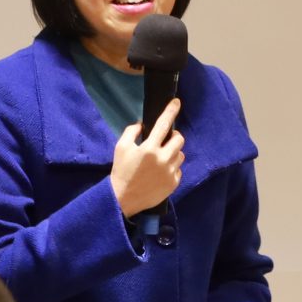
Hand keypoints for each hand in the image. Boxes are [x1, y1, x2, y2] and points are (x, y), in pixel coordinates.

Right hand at [109, 98, 184, 216]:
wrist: (123, 198)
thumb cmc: (121, 171)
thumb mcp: (121, 148)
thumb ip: (131, 132)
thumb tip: (142, 124)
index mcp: (149, 148)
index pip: (164, 124)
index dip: (171, 111)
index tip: (177, 102)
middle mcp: (163, 158)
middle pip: (179, 140)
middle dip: (174, 137)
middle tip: (165, 140)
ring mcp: (170, 172)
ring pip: (180, 154)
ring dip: (173, 153)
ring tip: (161, 158)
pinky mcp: (173, 183)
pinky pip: (179, 169)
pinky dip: (172, 168)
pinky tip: (161, 172)